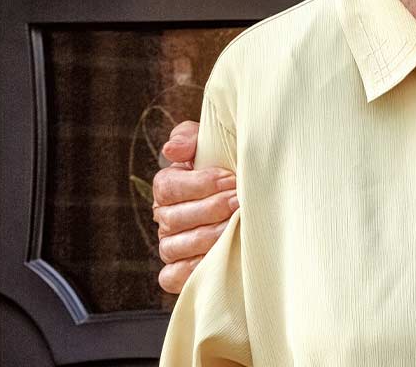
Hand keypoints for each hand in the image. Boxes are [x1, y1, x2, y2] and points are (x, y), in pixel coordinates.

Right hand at [152, 120, 238, 293]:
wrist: (250, 197)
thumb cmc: (229, 169)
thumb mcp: (211, 145)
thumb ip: (188, 138)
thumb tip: (172, 150)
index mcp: (168, 186)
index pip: (168, 186)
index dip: (199, 184)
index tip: (230, 179)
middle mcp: (165, 218)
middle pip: (173, 217)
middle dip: (210, 208)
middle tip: (238, 201)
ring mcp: (170, 246)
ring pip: (174, 247)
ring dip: (207, 237)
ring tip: (234, 226)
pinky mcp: (178, 273)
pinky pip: (172, 277)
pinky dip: (192, 269)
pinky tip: (218, 255)